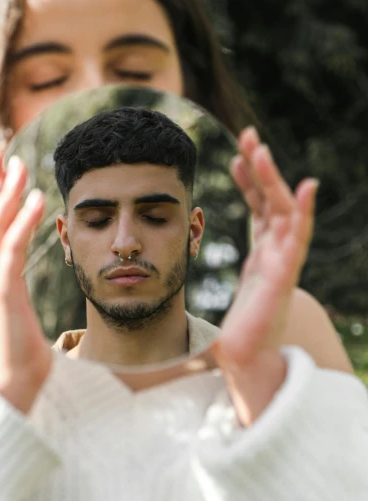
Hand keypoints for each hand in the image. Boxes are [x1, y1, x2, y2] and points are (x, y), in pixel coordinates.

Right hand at [0, 143, 50, 413]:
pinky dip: (22, 221)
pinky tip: (37, 200)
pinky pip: (11, 249)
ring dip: (5, 192)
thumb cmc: (17, 345)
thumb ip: (7, 276)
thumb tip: (14, 256)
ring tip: (21, 164)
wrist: (11, 382)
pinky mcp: (1, 293)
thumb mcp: (8, 302)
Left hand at [212, 127, 318, 424]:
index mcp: (263, 257)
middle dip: (262, 169)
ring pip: (283, 211)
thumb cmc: (234, 334)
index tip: (236, 157)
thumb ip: (222, 277)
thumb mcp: (229, 289)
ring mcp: (283, 264)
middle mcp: (276, 255)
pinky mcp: (285, 277)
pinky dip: (302, 212)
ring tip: (260, 149)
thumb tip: (194, 269)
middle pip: (273, 202)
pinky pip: (296, 239)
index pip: (260, 210)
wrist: (244, 364)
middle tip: (249, 136)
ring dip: (273, 179)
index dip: (251, 182)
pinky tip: (306, 188)